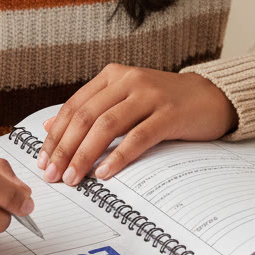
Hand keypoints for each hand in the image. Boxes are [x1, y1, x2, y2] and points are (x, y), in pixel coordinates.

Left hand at [36, 63, 236, 185]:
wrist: (211, 96)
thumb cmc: (164, 102)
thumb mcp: (124, 98)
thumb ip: (91, 109)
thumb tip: (49, 126)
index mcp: (113, 75)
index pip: (74, 106)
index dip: (55, 136)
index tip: (43, 162)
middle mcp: (129, 80)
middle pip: (86, 116)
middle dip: (65, 148)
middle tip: (52, 175)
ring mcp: (150, 95)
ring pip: (107, 125)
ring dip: (85, 155)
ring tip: (73, 178)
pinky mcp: (170, 113)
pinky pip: (138, 137)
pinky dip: (118, 156)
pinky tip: (105, 174)